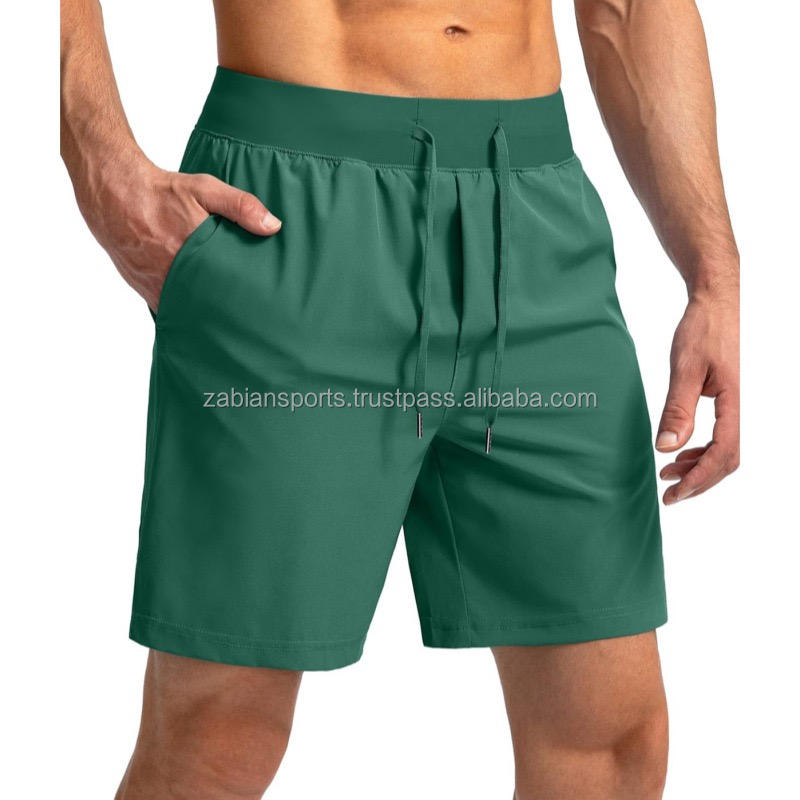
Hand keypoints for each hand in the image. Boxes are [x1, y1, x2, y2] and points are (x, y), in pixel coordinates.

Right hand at [75, 152, 280, 310]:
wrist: (113, 193)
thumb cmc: (162, 192)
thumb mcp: (205, 189)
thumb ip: (241, 206)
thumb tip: (273, 226)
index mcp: (191, 252)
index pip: (224, 289)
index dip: (241, 300)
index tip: (258, 308)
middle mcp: (171, 274)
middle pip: (206, 305)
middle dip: (225, 313)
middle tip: (247, 322)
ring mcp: (156, 285)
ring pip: (186, 310)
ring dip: (203, 315)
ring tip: (226, 325)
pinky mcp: (144, 289)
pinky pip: (168, 307)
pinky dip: (182, 310)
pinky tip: (198, 316)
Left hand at [656, 288, 739, 503]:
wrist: (719, 302)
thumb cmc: (704, 330)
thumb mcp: (684, 369)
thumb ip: (676, 409)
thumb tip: (665, 448)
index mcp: (736, 402)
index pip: (723, 454)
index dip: (699, 479)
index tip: (674, 494)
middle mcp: (744, 407)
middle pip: (729, 460)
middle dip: (699, 480)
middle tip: (669, 492)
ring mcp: (740, 404)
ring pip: (728, 450)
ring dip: (700, 466)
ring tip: (670, 472)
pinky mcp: (732, 399)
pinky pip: (725, 434)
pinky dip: (704, 449)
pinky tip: (683, 451)